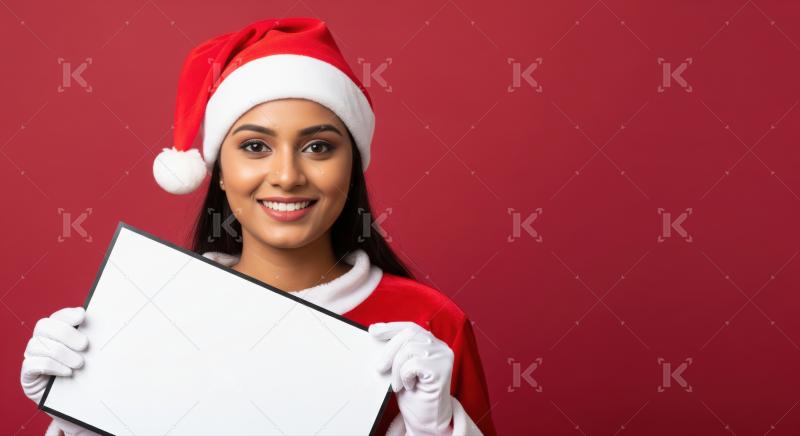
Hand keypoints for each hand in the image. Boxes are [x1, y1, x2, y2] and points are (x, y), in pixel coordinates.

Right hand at [21, 306, 98, 435]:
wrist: (78, 405)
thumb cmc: (87, 375)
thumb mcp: (93, 356)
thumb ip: (95, 341)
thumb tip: (111, 325)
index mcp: (56, 333)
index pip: (57, 317)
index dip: (67, 314)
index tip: (82, 315)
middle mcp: (41, 343)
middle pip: (43, 326)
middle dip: (65, 333)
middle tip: (84, 345)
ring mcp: (32, 358)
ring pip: (37, 345)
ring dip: (61, 353)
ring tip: (79, 364)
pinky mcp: (28, 376)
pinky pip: (31, 364)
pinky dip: (51, 366)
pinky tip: (67, 372)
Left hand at [369, 321, 453, 434]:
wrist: (427, 419)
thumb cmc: (415, 394)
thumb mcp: (401, 367)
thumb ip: (396, 351)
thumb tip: (375, 332)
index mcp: (432, 343)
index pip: (410, 327)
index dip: (390, 328)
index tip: (373, 331)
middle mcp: (441, 347)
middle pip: (409, 334)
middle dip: (389, 350)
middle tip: (379, 367)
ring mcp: (443, 357)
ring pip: (409, 349)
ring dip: (397, 369)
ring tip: (398, 384)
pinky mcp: (442, 370)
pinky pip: (413, 364)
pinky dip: (405, 376)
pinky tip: (410, 386)